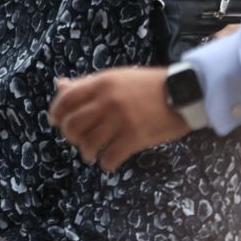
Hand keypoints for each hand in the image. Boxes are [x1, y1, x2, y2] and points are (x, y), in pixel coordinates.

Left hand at [51, 67, 189, 170]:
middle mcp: (106, 102)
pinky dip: (105, 163)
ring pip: (88, 144)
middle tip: (77, 139)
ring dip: (86, 152)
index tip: (56, 122)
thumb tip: (60, 85)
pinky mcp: (135, 138)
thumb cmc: (147, 85)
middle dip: (70, 136)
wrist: (185, 93)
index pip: (65, 100)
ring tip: (91, 154)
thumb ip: (87, 83)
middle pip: (72, 125)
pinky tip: (108, 162)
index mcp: (100, 84)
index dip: (56, 113)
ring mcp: (120, 121)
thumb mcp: (115, 77)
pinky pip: (110, 157)